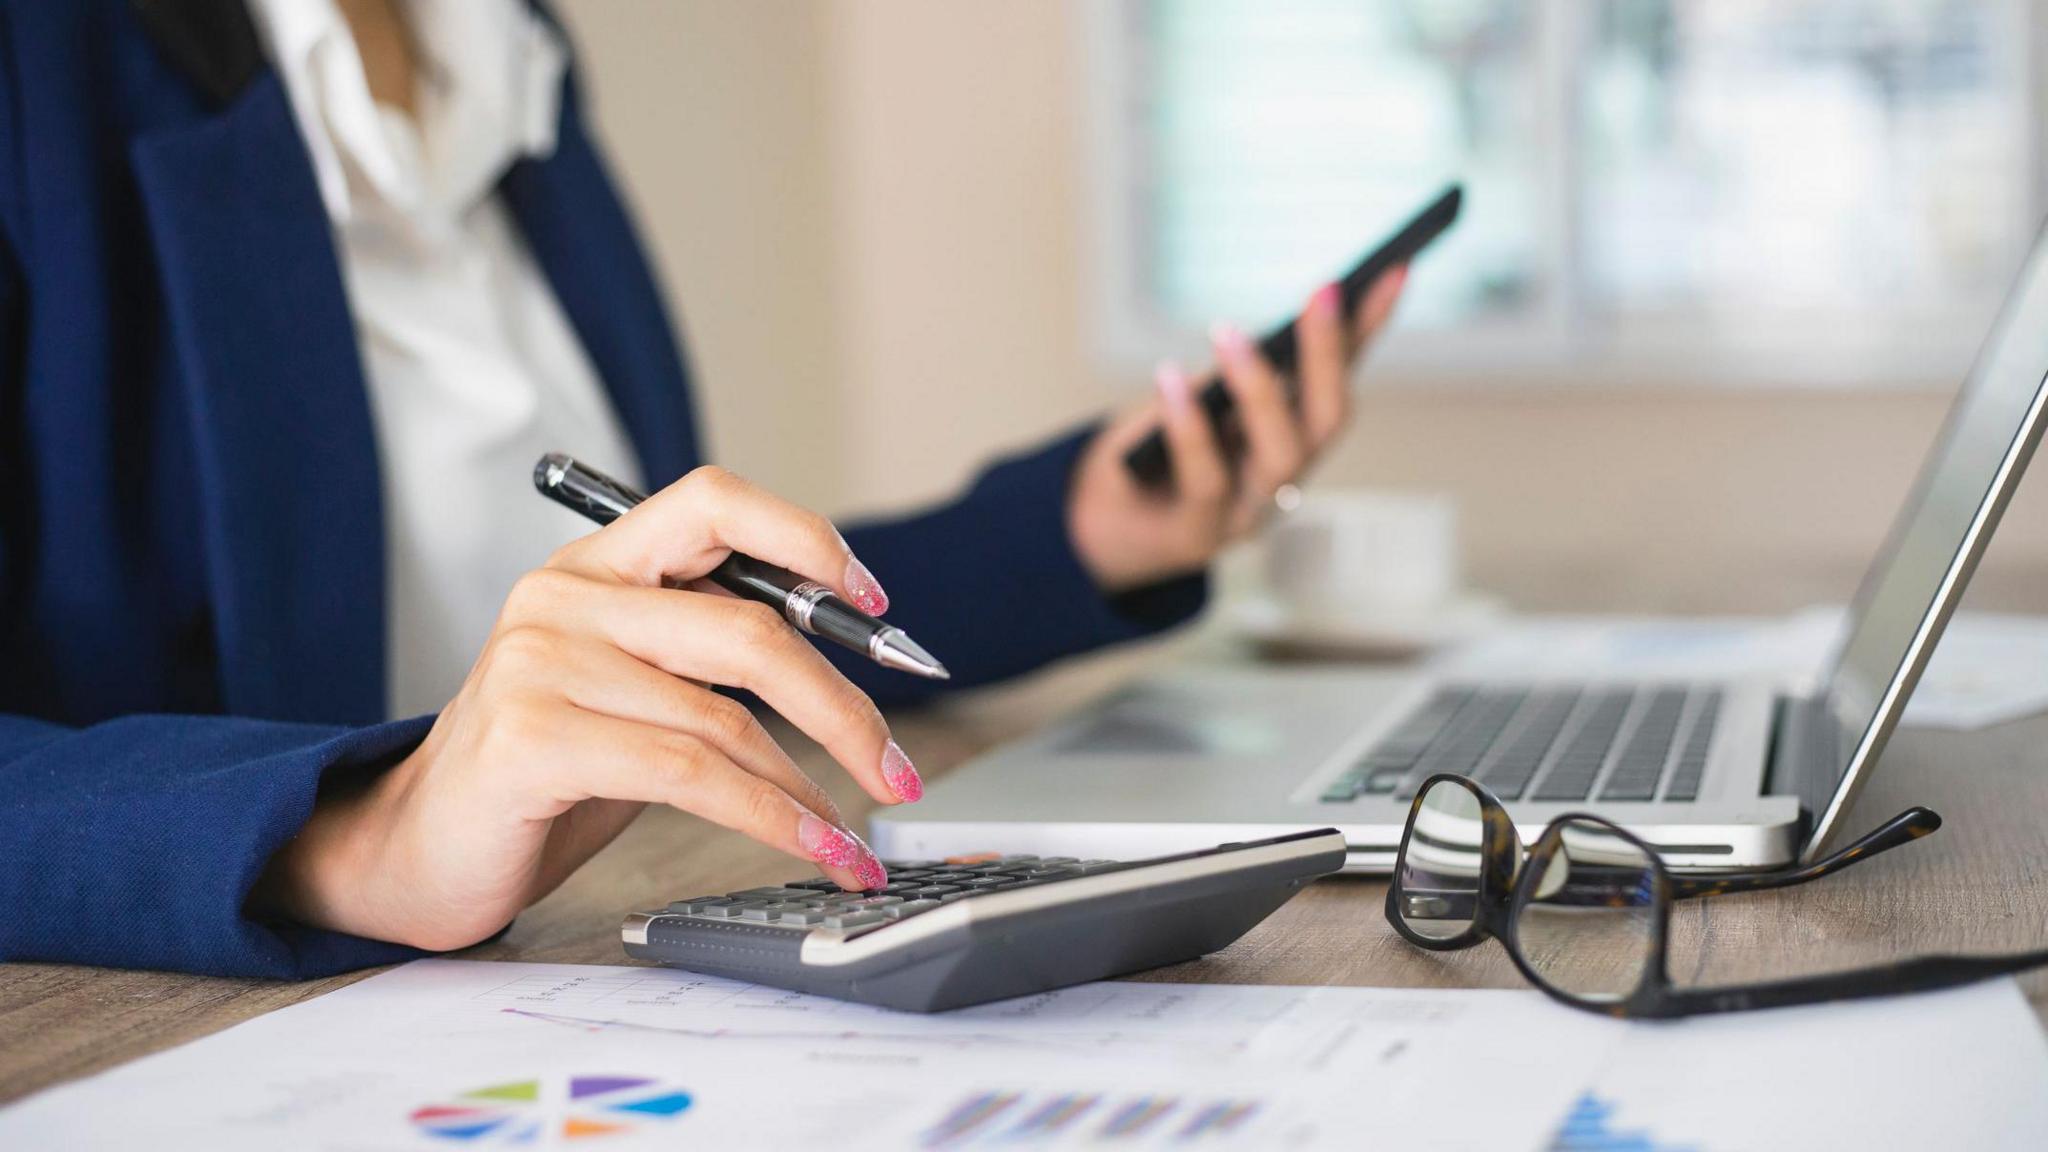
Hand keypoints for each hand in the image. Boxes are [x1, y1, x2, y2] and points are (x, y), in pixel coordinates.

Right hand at [253, 467, 921, 951]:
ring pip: (726, 718)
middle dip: (845, 706)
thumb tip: (845, 665)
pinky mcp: (533, 739)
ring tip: (855, 836)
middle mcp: (565, 597)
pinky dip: (770, 816)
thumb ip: (709, 654)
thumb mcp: (632, 687)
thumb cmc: (544, 769)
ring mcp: (541, 664)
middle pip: (748, 627)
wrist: (416, 848)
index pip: (713, 501)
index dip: (804, 539)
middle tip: (898, 770)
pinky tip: (813, 844)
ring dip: (814, 787)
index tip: (874, 602)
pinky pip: (690, 773)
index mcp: (596, 565)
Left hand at [1067, 267, 1407, 592]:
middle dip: (1328, 354)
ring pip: (1280, 455)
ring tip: (1229, 333)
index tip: (1394, 270)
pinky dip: (1189, 427)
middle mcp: (1284, 475)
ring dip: (1260, 389)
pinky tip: (1170, 380)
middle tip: (1323, 291)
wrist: (1088, 526)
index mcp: (1290, 435)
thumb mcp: (1196, 396)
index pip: (1342, 374)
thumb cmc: (1148, 451)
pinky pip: (1206, 480)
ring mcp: (1248, 511)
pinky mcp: (1201, 535)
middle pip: (1327, 419)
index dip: (1369, 326)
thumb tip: (1267, 334)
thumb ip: (1233, 372)